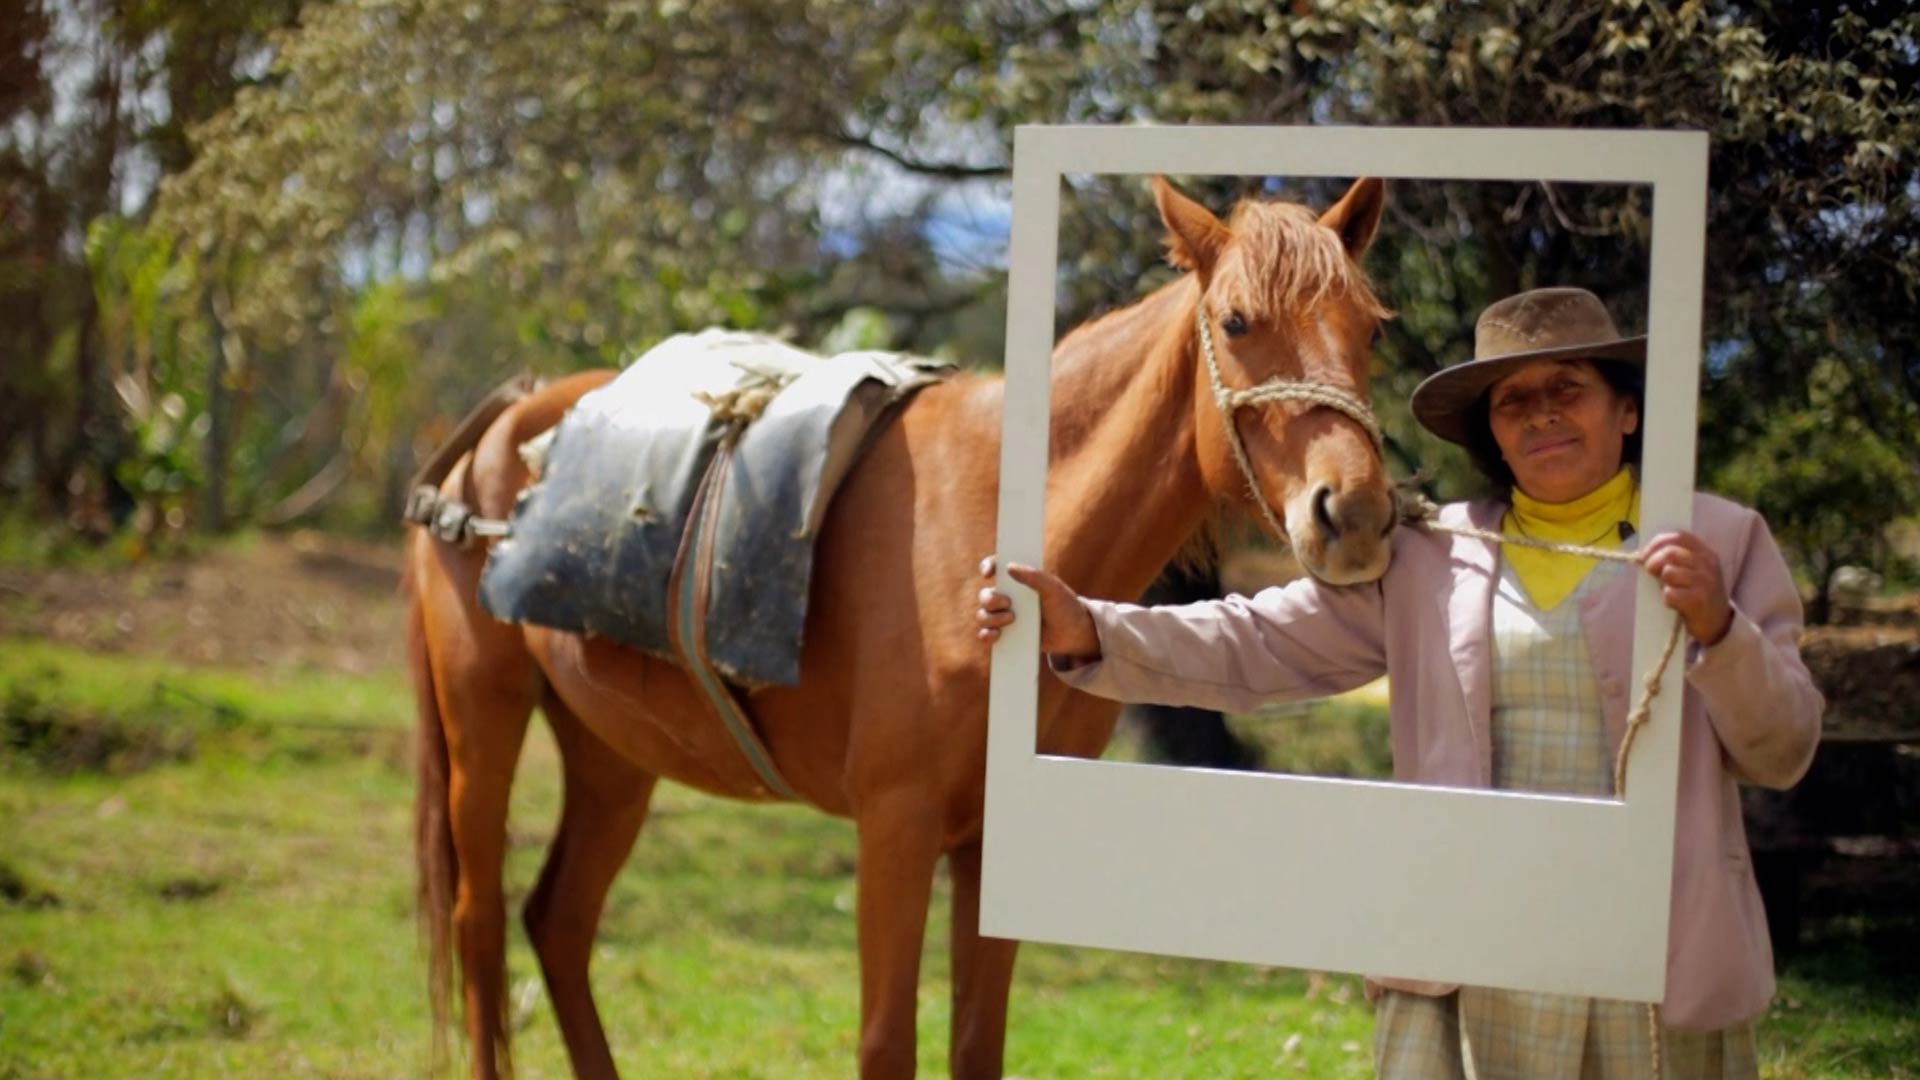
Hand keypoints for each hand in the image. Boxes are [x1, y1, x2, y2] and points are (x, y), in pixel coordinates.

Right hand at [973, 555, 1101, 659]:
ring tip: (1012, 619)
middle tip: (1008, 603)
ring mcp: (1005, 617)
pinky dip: (986, 635)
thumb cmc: (1064, 605)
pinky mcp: (1006, 635)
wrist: (1072, 633)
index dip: (988, 566)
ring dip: (991, 618)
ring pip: (983, 615)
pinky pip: (985, 635)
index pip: (996, 567)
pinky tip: (996, 634)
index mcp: (1017, 580)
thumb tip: (1009, 567)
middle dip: (991, 599)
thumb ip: (1034, 576)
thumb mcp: (1053, 588)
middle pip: (985, 595)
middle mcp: (1007, 597)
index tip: (989, 573)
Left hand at [1642, 531, 1732, 645]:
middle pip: (1670, 553)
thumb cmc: (1698, 593)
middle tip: (1650, 573)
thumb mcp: (1693, 571)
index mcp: (1706, 553)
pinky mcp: (1698, 601)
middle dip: (1653, 562)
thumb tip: (1644, 554)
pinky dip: (1667, 599)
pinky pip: (1670, 593)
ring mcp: (1705, 582)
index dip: (1657, 543)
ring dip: (1662, 583)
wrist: (1718, 623)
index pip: (1679, 537)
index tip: (1644, 554)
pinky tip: (1675, 604)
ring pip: (1668, 572)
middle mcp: (1708, 565)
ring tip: (1671, 590)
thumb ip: (1675, 559)